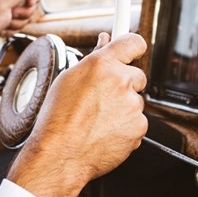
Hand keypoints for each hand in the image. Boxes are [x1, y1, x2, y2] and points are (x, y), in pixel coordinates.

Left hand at [0, 0, 41, 68]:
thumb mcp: (1, 5)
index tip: (30, 3)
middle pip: (31, 5)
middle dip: (24, 14)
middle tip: (11, 15)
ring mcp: (9, 11)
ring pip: (26, 18)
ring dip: (16, 24)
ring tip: (3, 24)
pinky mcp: (9, 22)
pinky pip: (20, 27)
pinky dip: (12, 30)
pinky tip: (1, 30)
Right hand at [7, 33, 147, 196]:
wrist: (62, 154)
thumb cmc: (58, 119)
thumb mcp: (68, 79)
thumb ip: (93, 59)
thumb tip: (104, 43)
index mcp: (102, 64)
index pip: (134, 42)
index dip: (133, 48)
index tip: (131, 52)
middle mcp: (120, 81)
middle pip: (137, 75)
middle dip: (125, 84)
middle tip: (103, 98)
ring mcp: (132, 105)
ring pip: (136, 101)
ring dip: (124, 108)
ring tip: (98, 119)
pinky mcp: (139, 126)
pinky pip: (137, 122)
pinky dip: (126, 127)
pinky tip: (105, 131)